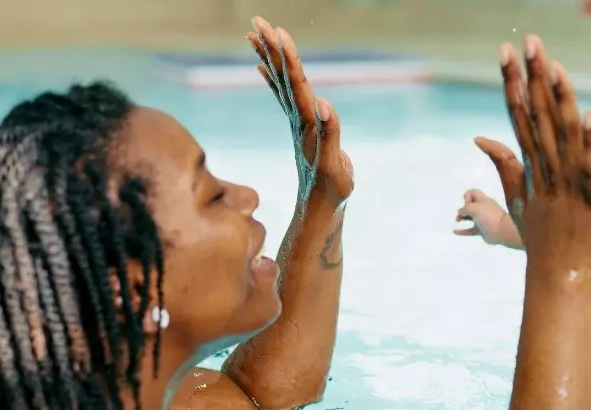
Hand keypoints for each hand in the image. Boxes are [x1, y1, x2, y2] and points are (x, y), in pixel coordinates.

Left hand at [249, 17, 353, 206]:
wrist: (319, 207)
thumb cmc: (331, 189)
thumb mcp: (334, 164)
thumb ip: (330, 133)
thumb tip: (322, 102)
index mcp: (307, 122)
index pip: (295, 82)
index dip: (287, 56)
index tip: (276, 32)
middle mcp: (298, 118)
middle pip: (283, 76)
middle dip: (271, 47)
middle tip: (258, 21)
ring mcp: (297, 122)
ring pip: (280, 82)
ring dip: (269, 57)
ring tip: (255, 34)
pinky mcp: (301, 128)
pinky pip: (283, 96)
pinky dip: (274, 78)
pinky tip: (262, 67)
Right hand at [452, 189, 519, 245]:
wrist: (502, 231)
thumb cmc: (489, 216)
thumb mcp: (475, 208)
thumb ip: (465, 208)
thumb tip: (460, 211)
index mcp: (483, 200)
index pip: (473, 193)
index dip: (467, 195)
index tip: (466, 203)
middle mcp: (483, 208)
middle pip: (471, 204)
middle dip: (463, 207)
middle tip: (462, 213)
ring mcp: (482, 219)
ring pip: (470, 217)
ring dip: (462, 217)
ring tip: (457, 220)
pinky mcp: (481, 230)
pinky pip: (469, 230)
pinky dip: (462, 231)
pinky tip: (455, 231)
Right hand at [485, 36, 590, 272]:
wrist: (557, 276)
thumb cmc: (542, 239)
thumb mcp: (517, 200)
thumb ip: (504, 165)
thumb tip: (480, 138)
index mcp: (530, 165)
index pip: (519, 115)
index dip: (513, 83)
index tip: (506, 52)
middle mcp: (546, 168)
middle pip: (538, 115)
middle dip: (533, 77)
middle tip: (529, 42)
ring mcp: (567, 182)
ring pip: (563, 133)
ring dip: (560, 99)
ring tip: (555, 66)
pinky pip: (589, 164)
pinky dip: (590, 142)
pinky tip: (589, 115)